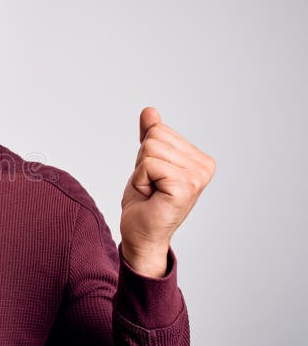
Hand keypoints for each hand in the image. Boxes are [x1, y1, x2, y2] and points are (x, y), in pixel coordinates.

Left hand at [119, 107, 215, 276]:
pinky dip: (140, 180)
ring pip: (149, 149)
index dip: (146, 154)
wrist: (140, 234)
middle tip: (151, 186)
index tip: (154, 178)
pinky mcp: (184, 186)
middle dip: (142, 162)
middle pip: (154, 136)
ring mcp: (197, 177)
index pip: (159, 130)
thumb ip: (151, 136)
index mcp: (200, 159)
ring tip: (151, 191)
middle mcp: (204, 167)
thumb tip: (150, 111)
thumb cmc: (145, 202)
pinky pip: (148, 164)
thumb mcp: (146, 162)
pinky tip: (150, 196)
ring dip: (141, 172)